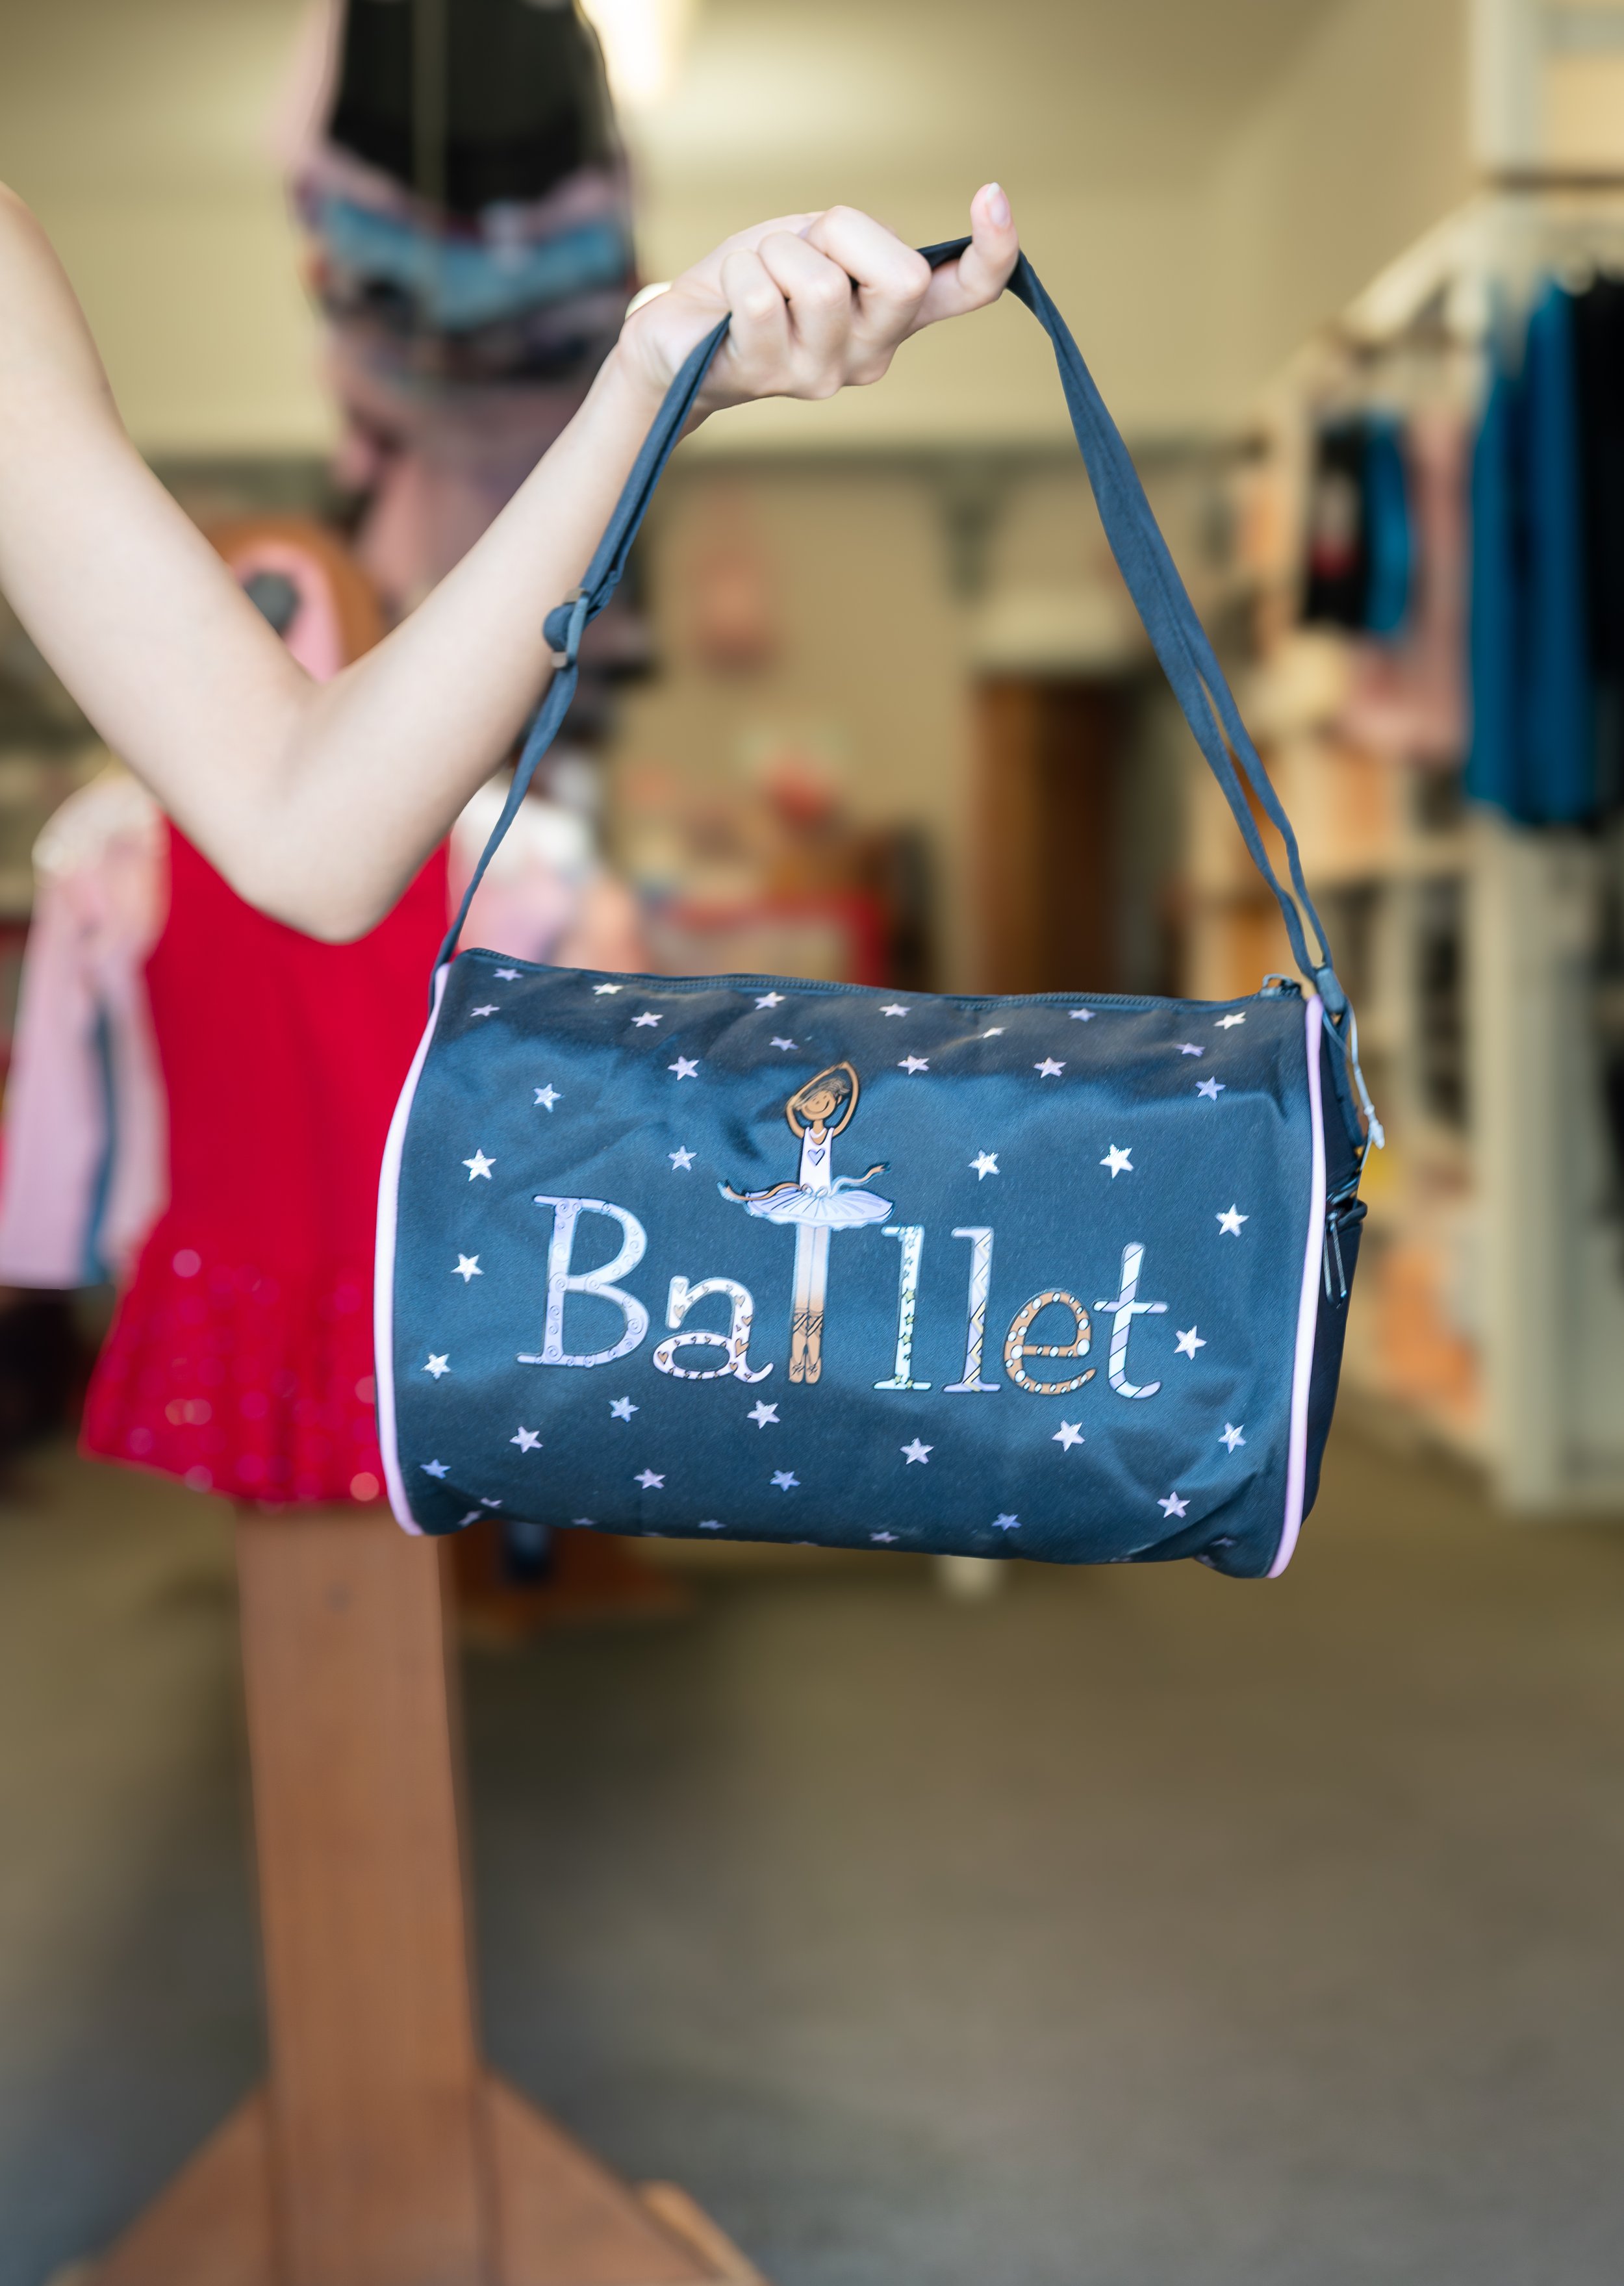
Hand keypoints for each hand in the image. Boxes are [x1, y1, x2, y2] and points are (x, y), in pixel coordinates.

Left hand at [612, 184, 1018, 416]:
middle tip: (804, 248)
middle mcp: (869, 353)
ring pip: (822, 284)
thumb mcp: (815, 244)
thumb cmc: (754, 282)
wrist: (680, 339)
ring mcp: (821, 373)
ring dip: (779, 252)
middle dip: (845, 234)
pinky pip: (761, 296)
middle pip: (903, 280)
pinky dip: (741, 270)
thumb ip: (859, 244)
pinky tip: (729, 295)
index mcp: (892, 316)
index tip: (992, 195)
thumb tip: (876, 246)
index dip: (993, 250)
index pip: (965, 291)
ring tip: (759, 273)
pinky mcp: (768, 376)